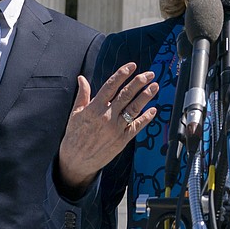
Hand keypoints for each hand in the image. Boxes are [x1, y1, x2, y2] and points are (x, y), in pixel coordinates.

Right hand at [57, 63, 157, 192]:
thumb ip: (82, 95)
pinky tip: (153, 109)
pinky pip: (137, 126)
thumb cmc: (74, 136)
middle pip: (126, 95)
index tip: (132, 66)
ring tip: (155, 86)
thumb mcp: (75, 113)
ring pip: (134, 109)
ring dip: (146, 96)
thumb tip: (81, 78)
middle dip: (139, 83)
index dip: (122, 74)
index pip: (111, 86)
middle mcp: (107, 116)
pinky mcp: (122, 140)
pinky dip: (146, 118)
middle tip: (149, 74)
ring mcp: (116, 128)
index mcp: (94, 108)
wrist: (76, 161)